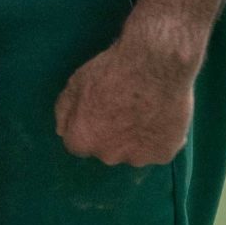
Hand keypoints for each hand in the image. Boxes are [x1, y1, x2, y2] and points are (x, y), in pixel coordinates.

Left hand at [54, 32, 198, 166]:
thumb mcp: (75, 83)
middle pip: (106, 150)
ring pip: (133, 152)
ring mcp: (137, 159)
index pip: (78, 143)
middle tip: (123, 108)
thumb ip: (64, 111)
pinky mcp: (163, 155)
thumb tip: (62, 131)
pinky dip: (159, 138)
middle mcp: (107, 156)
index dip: (88, 126)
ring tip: (145, 110)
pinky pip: (158, 150)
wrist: (154, 66)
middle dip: (111, 135)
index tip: (99, 112)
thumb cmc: (111, 72)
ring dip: (136, 139)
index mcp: (82, 140)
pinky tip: (162, 116)